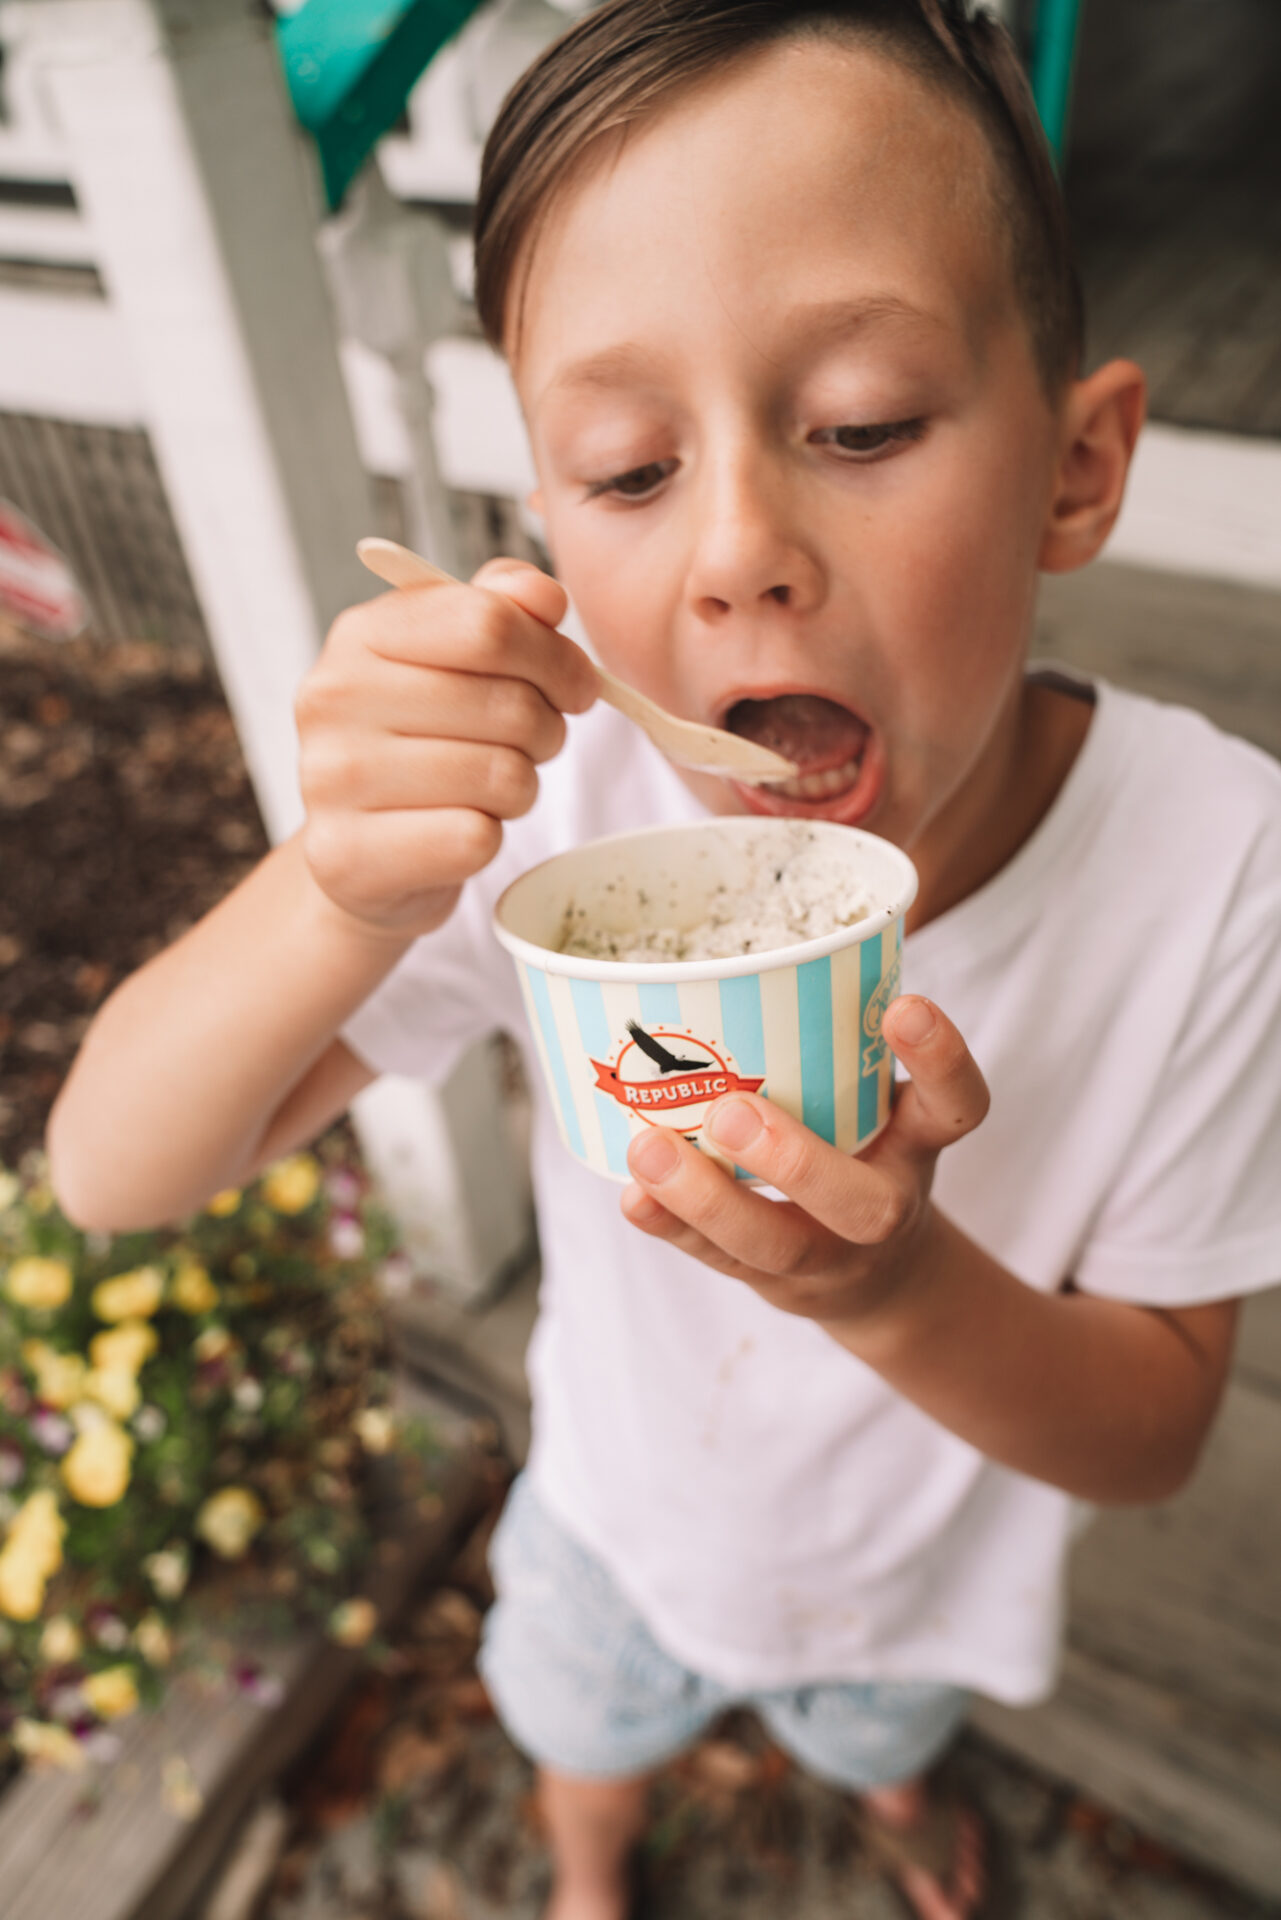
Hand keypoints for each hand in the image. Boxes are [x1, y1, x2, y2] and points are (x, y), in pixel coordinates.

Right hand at [296, 560, 596, 940]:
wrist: (366, 854)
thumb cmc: (422, 744)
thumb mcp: (453, 660)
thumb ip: (499, 609)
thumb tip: (543, 596)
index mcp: (360, 636)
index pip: (489, 624)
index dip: (556, 657)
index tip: (576, 686)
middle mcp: (333, 699)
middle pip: (509, 704)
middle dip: (546, 730)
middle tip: (529, 746)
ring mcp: (330, 781)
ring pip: (502, 776)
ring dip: (521, 787)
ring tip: (489, 789)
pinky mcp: (347, 857)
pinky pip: (474, 839)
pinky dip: (488, 838)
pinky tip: (457, 830)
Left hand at [620, 996, 989, 1337]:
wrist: (876, 1278)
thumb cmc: (865, 1152)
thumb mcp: (881, 1098)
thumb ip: (842, 1039)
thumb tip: (760, 940)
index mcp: (918, 1144)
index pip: (957, 1106)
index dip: (941, 1061)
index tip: (905, 1005)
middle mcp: (883, 1206)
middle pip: (862, 1205)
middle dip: (797, 1162)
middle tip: (732, 1110)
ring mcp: (826, 1254)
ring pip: (775, 1244)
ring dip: (707, 1199)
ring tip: (649, 1148)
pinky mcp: (769, 1281)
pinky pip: (717, 1262)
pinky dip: (671, 1228)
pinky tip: (633, 1197)